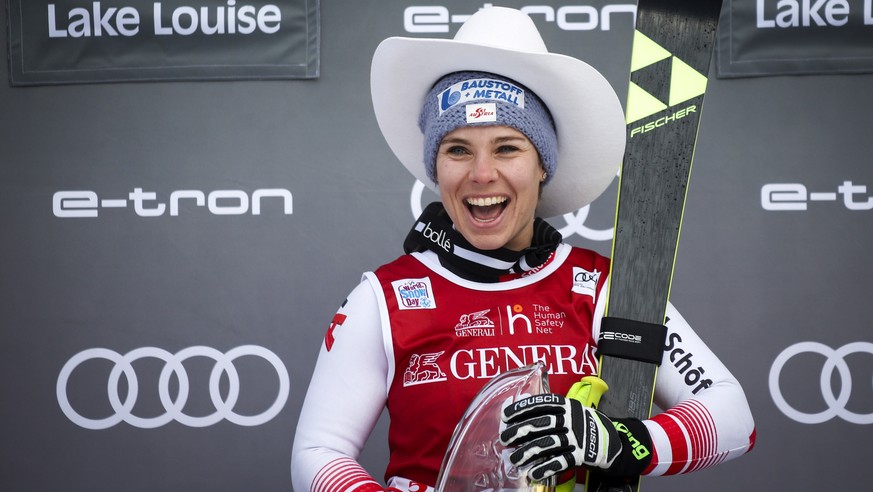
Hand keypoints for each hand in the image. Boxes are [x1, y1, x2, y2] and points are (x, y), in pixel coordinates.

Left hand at [499, 394, 621, 480]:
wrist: (612, 441)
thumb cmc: (584, 425)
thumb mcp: (571, 411)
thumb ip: (551, 411)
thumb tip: (521, 409)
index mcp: (567, 406)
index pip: (541, 403)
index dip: (522, 408)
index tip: (506, 415)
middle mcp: (571, 420)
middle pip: (541, 423)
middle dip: (520, 431)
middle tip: (505, 438)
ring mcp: (577, 437)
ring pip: (548, 443)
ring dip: (528, 452)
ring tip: (515, 459)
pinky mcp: (581, 455)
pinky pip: (561, 462)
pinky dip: (546, 468)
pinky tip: (533, 473)